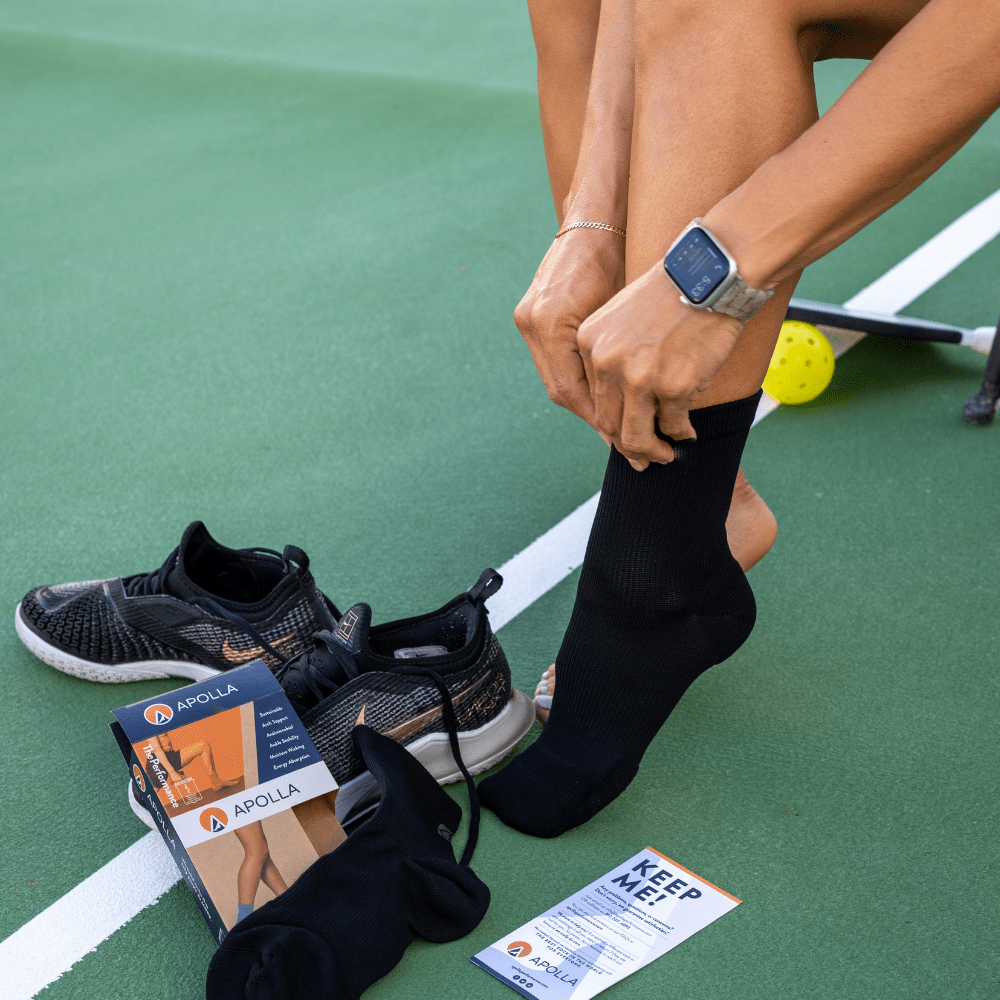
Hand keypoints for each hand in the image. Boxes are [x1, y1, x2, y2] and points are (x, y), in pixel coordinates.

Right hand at [514, 229, 624, 427]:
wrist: (595, 219)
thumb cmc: (618, 257)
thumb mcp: (622, 312)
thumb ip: (615, 359)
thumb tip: (629, 407)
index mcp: (551, 323)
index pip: (571, 390)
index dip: (599, 419)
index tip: (625, 441)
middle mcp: (532, 323)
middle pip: (560, 390)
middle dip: (593, 418)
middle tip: (624, 444)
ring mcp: (527, 319)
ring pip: (556, 379)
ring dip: (585, 402)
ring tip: (615, 426)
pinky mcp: (531, 315)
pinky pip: (553, 361)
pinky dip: (576, 380)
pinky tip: (600, 395)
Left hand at [577, 263, 743, 468]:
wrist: (710, 274)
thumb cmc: (673, 292)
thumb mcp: (622, 316)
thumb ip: (612, 354)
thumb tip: (621, 400)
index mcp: (589, 344)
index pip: (592, 398)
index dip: (609, 424)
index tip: (622, 437)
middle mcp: (607, 363)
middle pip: (609, 423)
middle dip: (628, 446)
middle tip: (644, 457)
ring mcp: (639, 377)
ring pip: (636, 434)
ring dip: (651, 450)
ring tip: (665, 454)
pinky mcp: (673, 386)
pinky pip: (673, 424)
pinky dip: (681, 434)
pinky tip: (688, 434)